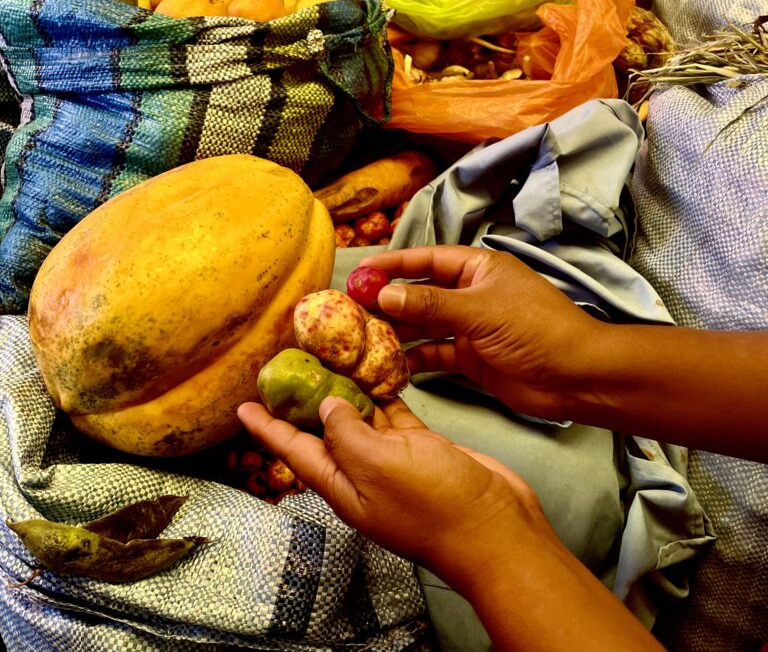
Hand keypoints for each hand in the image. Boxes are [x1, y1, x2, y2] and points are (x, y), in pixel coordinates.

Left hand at [237, 395, 544, 591]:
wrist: (494, 527)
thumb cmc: (433, 505)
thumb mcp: (377, 465)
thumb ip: (346, 433)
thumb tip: (328, 405)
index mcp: (343, 486)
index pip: (294, 452)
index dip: (267, 428)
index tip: (242, 407)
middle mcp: (363, 473)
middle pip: (323, 432)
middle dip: (304, 401)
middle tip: (287, 365)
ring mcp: (394, 460)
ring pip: (361, 418)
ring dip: (346, 389)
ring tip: (328, 355)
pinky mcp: (422, 447)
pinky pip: (395, 415)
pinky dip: (385, 393)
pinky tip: (378, 370)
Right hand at [358, 245, 599, 421]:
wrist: (576, 377)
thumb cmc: (534, 329)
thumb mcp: (479, 310)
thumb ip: (430, 304)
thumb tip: (383, 294)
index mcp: (478, 269)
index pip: (427, 260)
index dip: (393, 264)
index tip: (360, 272)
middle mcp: (471, 294)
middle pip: (421, 294)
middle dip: (388, 302)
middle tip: (350, 312)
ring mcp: (471, 328)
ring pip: (424, 326)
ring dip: (397, 332)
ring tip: (362, 340)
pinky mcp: (471, 359)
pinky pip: (435, 355)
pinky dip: (414, 360)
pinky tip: (389, 366)